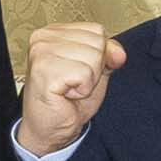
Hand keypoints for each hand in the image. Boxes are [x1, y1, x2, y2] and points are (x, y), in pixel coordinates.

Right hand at [14, 20, 118, 158]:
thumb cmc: (65, 101)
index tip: (78, 72)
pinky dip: (81, 89)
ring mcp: (41, 52)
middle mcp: (44, 38)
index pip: (97, 31)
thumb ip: (108, 55)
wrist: (48, 130)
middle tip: (73, 83)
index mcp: (54, 32)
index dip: (98, 56)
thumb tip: (118, 53)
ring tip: (68, 89)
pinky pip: (84, 74)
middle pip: (97, 43)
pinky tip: (65, 94)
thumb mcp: (95, 72)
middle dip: (93, 69)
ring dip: (87, 81)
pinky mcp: (44, 70)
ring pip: (93, 57)